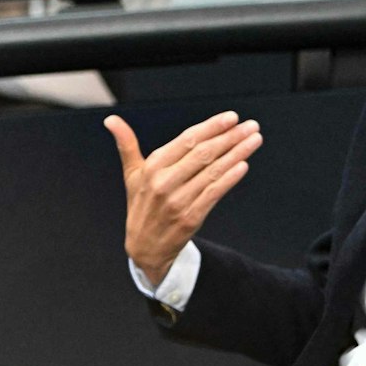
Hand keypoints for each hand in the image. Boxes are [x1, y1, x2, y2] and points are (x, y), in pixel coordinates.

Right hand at [106, 111, 261, 281]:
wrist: (144, 247)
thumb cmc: (141, 204)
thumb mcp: (132, 174)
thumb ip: (126, 145)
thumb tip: (111, 120)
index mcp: (152, 167)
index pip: (187, 140)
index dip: (211, 127)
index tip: (231, 117)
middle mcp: (164, 182)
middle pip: (204, 153)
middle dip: (231, 137)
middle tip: (250, 126)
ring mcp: (178, 201)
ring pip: (213, 171)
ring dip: (237, 153)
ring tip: (254, 140)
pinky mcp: (191, 217)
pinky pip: (214, 193)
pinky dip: (230, 178)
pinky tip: (243, 165)